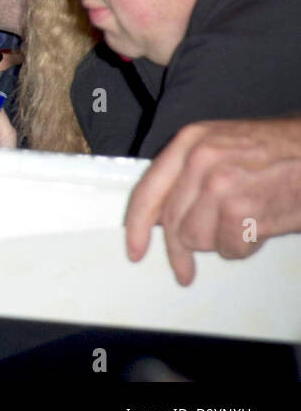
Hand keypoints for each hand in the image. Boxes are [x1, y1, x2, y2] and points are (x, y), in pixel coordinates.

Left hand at [125, 117, 300, 284]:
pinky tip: (257, 227)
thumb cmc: (276, 151)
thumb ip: (187, 175)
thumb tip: (161, 217)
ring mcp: (221, 186)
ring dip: (217, 243)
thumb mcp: (220, 146)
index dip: (137, 226)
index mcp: (190, 142)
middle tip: (185, 269)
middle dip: (180, 250)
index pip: (148, 190)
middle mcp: (200, 161)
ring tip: (240, 225)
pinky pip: (228, 249)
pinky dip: (242, 247)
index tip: (135, 250)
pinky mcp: (243, 210)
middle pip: (172, 223)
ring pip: (196, 239)